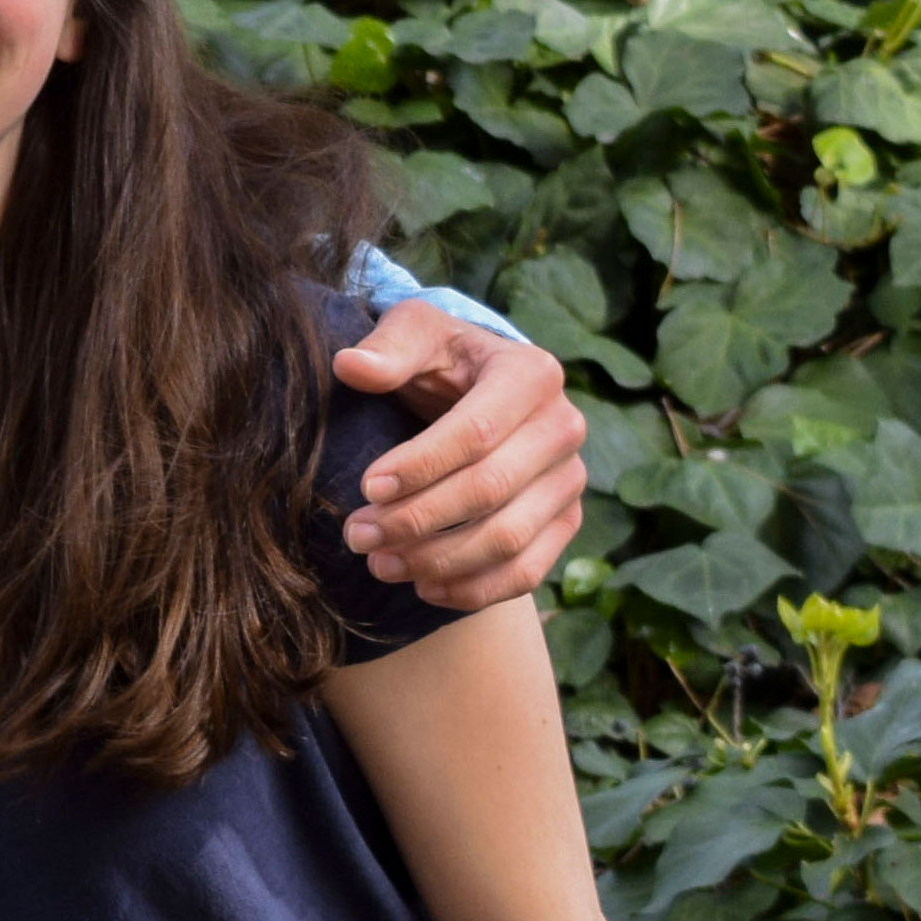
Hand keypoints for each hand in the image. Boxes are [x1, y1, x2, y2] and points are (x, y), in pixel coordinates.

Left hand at [332, 299, 588, 611]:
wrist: (477, 386)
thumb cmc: (440, 356)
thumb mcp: (414, 332)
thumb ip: (387, 347)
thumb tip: (351, 366)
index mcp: (531, 374)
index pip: (478, 431)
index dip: (421, 465)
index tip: (367, 488)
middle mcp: (563, 427)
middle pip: (491, 490)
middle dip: (418, 519)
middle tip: (357, 535)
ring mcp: (569, 479)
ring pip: (509, 538)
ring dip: (439, 560)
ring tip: (378, 563)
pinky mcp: (565, 521)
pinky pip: (528, 570)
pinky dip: (475, 588)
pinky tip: (422, 588)